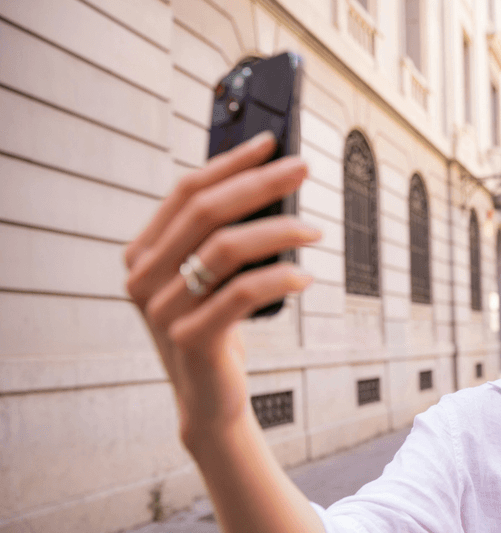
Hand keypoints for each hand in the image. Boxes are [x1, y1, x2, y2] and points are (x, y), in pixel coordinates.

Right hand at [124, 132, 319, 450]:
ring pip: (226, 248)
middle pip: (205, 211)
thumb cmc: (218, 328)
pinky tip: (304, 276)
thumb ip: (220, 236)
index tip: (271, 143)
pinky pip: (241, 292)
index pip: (186, 191)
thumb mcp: (211, 278)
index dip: (230, 163)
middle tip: (303, 170)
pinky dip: (279, 277)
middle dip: (260, 183)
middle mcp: (143, 277)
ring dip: (279, 230)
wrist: (210, 399)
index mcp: (143, 253)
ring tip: (314, 230)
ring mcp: (163, 309)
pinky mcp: (191, 338)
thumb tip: (271, 181)